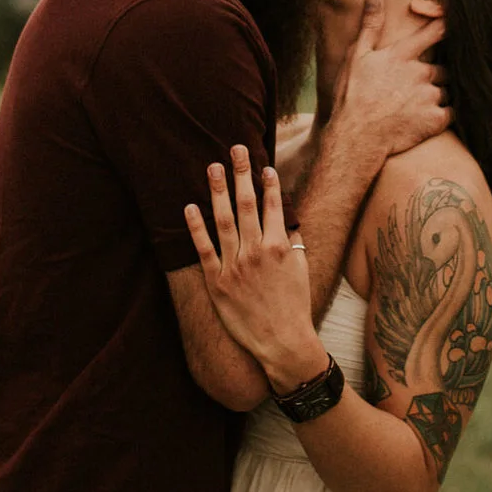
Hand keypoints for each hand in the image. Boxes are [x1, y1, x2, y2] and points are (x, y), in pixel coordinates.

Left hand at [185, 147, 329, 392]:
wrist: (282, 342)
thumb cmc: (294, 306)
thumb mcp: (301, 270)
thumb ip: (292, 242)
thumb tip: (283, 220)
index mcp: (279, 247)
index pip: (273, 206)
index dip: (268, 183)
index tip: (262, 165)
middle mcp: (256, 252)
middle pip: (247, 204)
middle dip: (241, 174)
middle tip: (235, 148)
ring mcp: (234, 267)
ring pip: (224, 220)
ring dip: (217, 191)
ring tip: (212, 167)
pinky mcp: (217, 283)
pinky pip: (203, 249)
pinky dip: (195, 227)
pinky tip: (189, 206)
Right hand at [329, 0, 449, 167]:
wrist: (357, 137)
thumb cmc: (352, 96)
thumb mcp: (356, 57)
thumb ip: (370, 26)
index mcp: (402, 55)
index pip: (434, 33)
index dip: (449, 26)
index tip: (459, 24)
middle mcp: (421, 73)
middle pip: (443, 68)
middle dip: (436, 76)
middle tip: (417, 88)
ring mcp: (430, 97)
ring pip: (448, 91)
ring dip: (440, 95)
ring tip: (418, 107)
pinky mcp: (436, 120)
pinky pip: (452, 112)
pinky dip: (444, 115)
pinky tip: (428, 120)